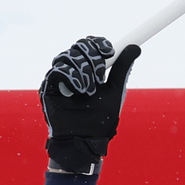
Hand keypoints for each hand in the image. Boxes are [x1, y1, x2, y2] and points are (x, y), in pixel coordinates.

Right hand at [37, 37, 140, 174]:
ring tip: (90, 91)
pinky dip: (70, 77)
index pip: (89, 45)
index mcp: (89, 70)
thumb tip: (135, 47)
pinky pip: (56, 71)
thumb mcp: (116, 91)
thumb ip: (123, 69)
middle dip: (91, 58)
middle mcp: (73, 71)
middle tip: (100, 76)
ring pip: (66, 57)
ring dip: (82, 71)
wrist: (86, 140)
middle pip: (77, 47)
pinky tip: (79, 90)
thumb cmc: (100, 119)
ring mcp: (60, 79)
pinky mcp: (48, 88)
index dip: (98, 43)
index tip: (109, 51)